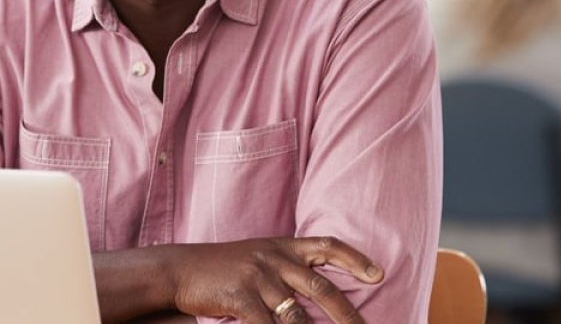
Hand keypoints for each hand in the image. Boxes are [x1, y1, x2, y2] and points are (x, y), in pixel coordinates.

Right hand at [164, 236, 382, 322]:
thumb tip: (321, 289)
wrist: (181, 269)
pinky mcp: (239, 297)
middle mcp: (274, 258)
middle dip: (347, 312)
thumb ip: (287, 267)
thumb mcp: (259, 256)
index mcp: (283, 246)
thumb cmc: (224, 267)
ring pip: (296, 314)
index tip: (378, 273)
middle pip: (321, 286)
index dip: (354, 259)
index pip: (327, 246)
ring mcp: (257, 277)